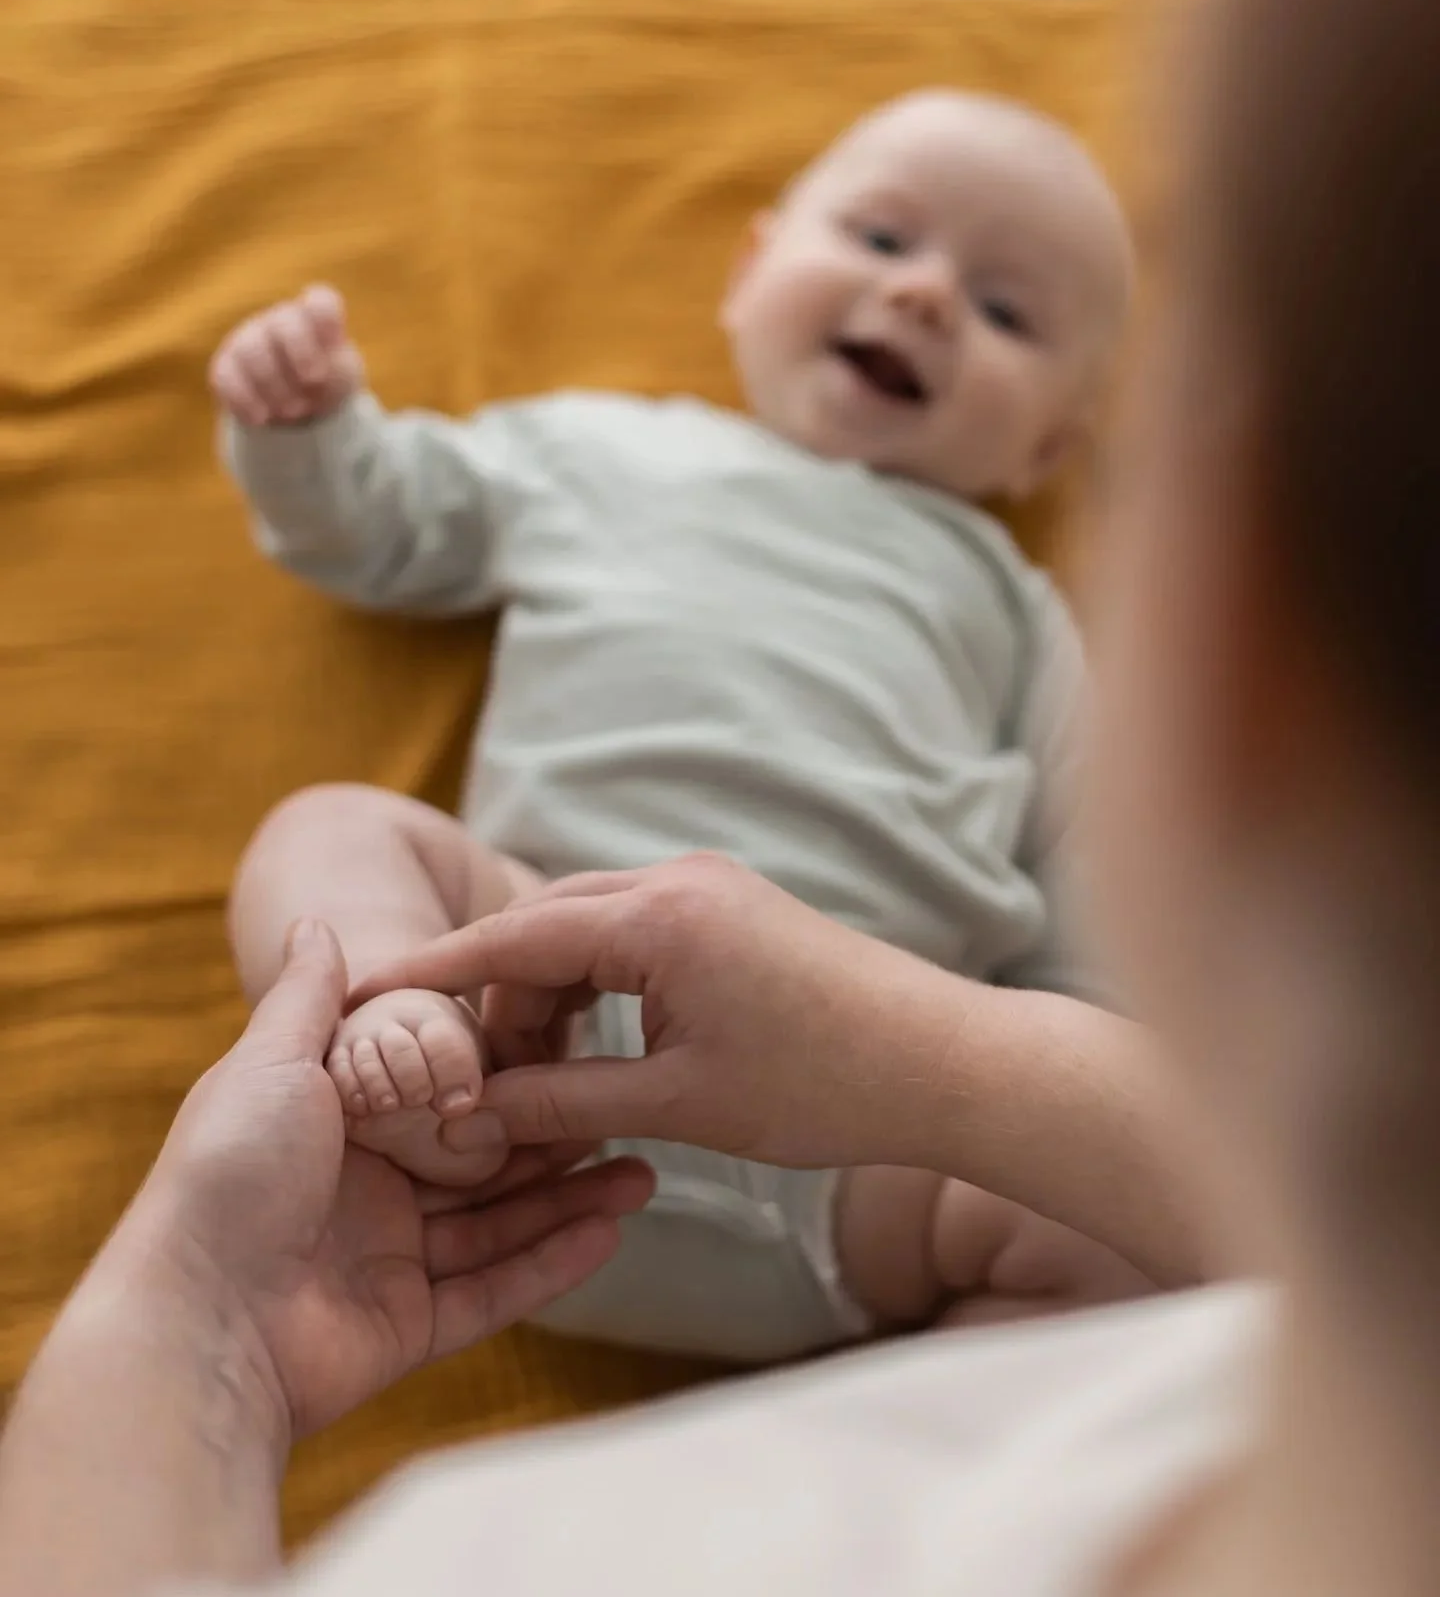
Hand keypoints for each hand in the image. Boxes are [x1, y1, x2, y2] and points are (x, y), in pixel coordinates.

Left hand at [129, 920, 652, 1441]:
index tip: (573, 1048)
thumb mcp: (271, 1063)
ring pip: (500, 1228)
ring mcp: (389, 1264)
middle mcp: (367, 1192)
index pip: (442, 1096)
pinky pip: (494, 1292)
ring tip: (645, 1175)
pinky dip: (552, 1266)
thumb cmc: (228, 1174)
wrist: (195, 1320)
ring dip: (571, 1203)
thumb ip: (310, 998)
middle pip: (483, 1163)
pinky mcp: (407, 1329)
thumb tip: (312, 920)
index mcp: (339, 1127)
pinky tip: (611, 1232)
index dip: (507, 1075)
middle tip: (630, 1116)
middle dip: (557, 1143)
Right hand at [210, 284, 366, 426]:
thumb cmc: (326, 381)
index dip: (328, 319)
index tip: (335, 344)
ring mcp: (248, 339)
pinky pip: (226, 377)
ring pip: (252, 350)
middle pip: (285, 322)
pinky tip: (261, 419)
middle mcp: (279, 321)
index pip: (321, 301)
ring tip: (292, 413)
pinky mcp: (225, 366)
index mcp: (314, 318)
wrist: (297, 405)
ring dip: (275, 386)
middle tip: (314, 382)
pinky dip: (244, 401)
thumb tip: (312, 378)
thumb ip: (336, 369)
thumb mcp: (342, 376)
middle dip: (302, 353)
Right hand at [351, 854, 940, 1172]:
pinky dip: (596, 980)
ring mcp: (707, 883)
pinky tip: (590, 1042)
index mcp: (658, 916)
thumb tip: (471, 1112)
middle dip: (496, 996)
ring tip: (533, 1075)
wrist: (942, 1061)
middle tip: (470, 1078)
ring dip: (548, 990)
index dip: (433, 972)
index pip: (511, 935)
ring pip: (585, 925)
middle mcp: (677, 878)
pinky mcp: (729, 904)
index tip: (361, 992)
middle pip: (543, 922)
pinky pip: (630, 928)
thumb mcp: (675, 1102)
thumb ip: (561, 1101)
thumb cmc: (820, 1087)